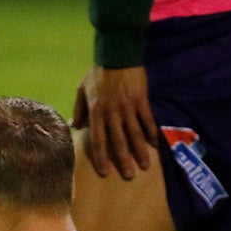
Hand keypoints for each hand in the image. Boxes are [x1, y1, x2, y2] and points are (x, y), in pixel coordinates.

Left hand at [72, 64, 156, 179]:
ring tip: (145, 166)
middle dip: (123, 160)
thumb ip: (79, 108)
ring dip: (140, 151)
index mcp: (96, 111)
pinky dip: (151, 133)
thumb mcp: (82, 88)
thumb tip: (75, 126)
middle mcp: (112, 112)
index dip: (101, 157)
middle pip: (118, 141)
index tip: (105, 172)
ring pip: (135, 133)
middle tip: (129, 176)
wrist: (116, 54)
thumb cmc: (98, 72)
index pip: (98, 139)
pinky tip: (155, 144)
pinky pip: (147, 120)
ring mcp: (128, 106)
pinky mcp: (141, 100)